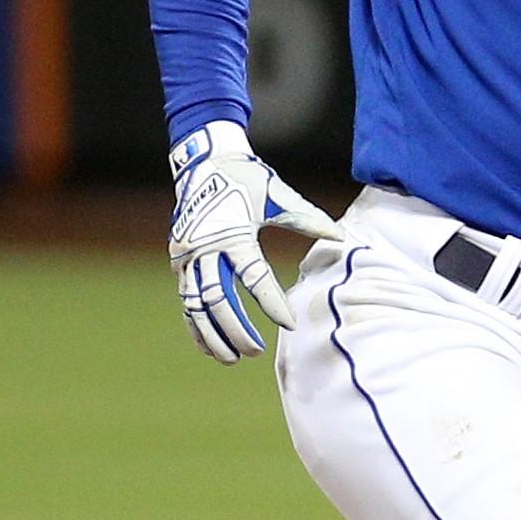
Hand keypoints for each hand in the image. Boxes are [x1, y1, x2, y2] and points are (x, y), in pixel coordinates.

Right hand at [165, 120, 343, 364]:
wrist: (204, 161)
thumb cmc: (246, 178)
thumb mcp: (278, 194)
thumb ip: (307, 218)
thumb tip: (341, 237)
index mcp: (233, 232)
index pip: (254, 277)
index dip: (272, 302)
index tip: (289, 323)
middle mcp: (205, 247)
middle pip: (219, 299)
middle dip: (238, 329)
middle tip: (258, 350)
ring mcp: (187, 256)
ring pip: (196, 306)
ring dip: (213, 335)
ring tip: (233, 358)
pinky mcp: (179, 262)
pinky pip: (185, 301)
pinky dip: (196, 326)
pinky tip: (210, 348)